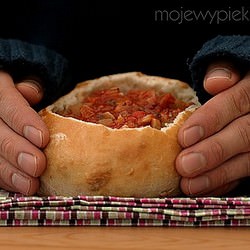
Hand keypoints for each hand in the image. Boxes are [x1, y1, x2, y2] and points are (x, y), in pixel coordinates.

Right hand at [0, 71, 48, 194]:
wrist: (10, 95)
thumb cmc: (24, 87)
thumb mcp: (28, 78)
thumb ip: (32, 84)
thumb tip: (32, 93)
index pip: (7, 104)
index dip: (23, 121)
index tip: (43, 139)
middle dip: (17, 151)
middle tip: (37, 166)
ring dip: (9, 172)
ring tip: (30, 184)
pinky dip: (4, 177)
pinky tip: (18, 185)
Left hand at [176, 61, 249, 195]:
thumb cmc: (235, 83)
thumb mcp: (232, 69)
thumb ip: (223, 71)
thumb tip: (215, 82)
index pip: (236, 102)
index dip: (211, 120)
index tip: (184, 137)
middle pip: (243, 135)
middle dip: (212, 151)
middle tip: (184, 165)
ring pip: (247, 160)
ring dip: (216, 174)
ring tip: (189, 184)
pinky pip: (245, 173)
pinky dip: (224, 182)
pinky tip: (203, 188)